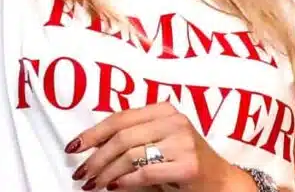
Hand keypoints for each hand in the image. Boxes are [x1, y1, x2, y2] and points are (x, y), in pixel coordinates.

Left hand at [66, 102, 241, 190]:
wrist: (222, 182)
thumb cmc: (184, 162)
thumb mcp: (159, 141)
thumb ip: (132, 138)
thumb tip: (90, 148)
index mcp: (164, 110)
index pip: (120, 118)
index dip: (93, 133)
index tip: (73, 147)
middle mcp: (174, 121)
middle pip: (121, 137)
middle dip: (96, 158)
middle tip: (82, 173)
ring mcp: (183, 142)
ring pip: (130, 156)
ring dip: (106, 173)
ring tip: (95, 184)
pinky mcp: (188, 165)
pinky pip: (145, 173)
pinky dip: (125, 182)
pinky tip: (115, 187)